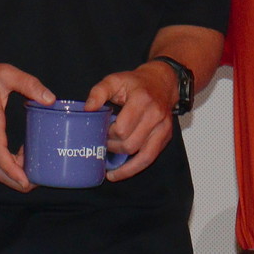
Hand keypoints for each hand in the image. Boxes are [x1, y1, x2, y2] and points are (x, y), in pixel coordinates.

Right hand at [0, 60, 54, 191]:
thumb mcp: (6, 74)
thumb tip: (50, 99)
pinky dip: (8, 166)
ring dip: (14, 173)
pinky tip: (22, 156)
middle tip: (39, 180)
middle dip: (18, 181)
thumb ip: (30, 84)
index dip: (13, 171)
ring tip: (36, 168)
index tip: (27, 182)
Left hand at [85, 61, 177, 181]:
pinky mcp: (165, 137)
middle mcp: (155, 115)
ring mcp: (163, 128)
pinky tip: (121, 173)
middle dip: (114, 147)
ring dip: (124, 164)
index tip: (101, 131)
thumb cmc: (136, 83)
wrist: (161, 82)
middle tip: (104, 144)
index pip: (122, 128)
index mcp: (142, 100)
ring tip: (109, 170)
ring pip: (143, 156)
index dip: (108, 134)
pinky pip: (150, 159)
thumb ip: (99, 92)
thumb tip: (87, 109)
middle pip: (131, 144)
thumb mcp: (114, 80)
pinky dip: (135, 168)